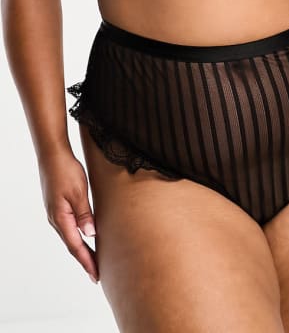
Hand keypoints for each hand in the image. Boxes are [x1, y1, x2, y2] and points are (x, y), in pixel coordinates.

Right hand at [38, 149, 98, 282]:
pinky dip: (77, 236)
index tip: (96, 274)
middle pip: (72, 245)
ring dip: (81, 249)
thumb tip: (90, 234)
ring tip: (93, 260)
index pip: (75, 246)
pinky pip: (69, 226)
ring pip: (70, 236)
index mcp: (61, 218)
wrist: (52, 154)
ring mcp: (56, 213)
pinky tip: (84, 237)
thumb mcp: (78, 192)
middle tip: (96, 274)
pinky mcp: (58, 206)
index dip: (86, 261)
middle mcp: (56, 219)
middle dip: (84, 260)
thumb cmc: (65, 170)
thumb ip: (84, 214)